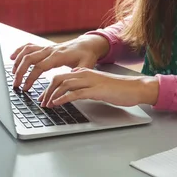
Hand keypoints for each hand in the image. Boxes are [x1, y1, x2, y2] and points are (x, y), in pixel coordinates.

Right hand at [10, 34, 108, 90]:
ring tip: (12, 74)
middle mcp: (50, 50)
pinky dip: (19, 51)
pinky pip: (29, 46)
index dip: (30, 77)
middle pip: (29, 59)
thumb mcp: (86, 65)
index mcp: (59, 56)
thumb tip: (70, 80)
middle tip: (16, 85)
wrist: (87, 44)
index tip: (25, 88)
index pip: (39, 67)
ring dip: (18, 62)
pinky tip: (13, 57)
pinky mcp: (45, 48)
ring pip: (27, 52)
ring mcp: (47, 48)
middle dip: (20, 72)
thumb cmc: (87, 55)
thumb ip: (79, 72)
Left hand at [39, 68, 158, 107]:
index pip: (61, 76)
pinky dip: (62, 98)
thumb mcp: (98, 84)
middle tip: (41, 102)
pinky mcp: (95, 90)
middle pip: (58, 78)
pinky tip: (56, 104)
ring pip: (64, 84)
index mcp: (85, 71)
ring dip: (52, 95)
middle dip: (46, 90)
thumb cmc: (119, 88)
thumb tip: (73, 89)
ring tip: (46, 105)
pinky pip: (74, 93)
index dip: (49, 86)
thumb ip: (85, 84)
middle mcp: (85, 74)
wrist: (135, 88)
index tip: (43, 96)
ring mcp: (90, 81)